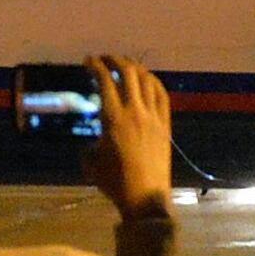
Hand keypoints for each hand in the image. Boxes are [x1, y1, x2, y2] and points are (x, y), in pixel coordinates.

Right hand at [84, 55, 173, 218]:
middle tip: (105, 58)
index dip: (96, 66)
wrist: (145, 197)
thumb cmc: (115, 182)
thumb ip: (90, 145)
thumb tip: (94, 140)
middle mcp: (134, 111)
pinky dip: (153, 82)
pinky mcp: (165, 125)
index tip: (89, 60)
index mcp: (113, 118)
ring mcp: (153, 117)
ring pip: (146, 80)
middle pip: (128, 73)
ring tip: (125, 64)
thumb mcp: (91, 162)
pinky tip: (147, 79)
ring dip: (134, 67)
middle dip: (115, 60)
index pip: (105, 81)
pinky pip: (162, 95)